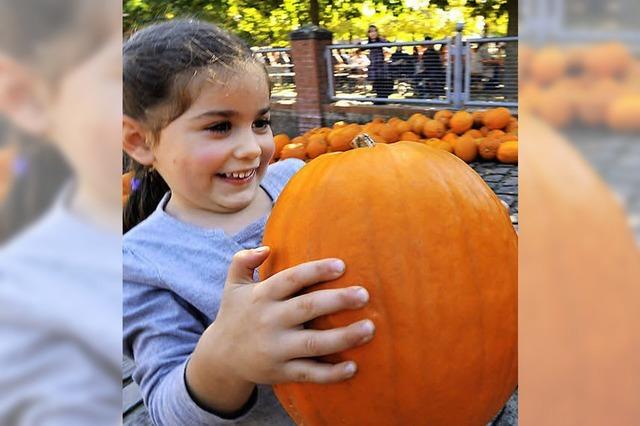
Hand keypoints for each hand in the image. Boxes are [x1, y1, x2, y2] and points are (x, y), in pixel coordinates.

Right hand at [186, 247, 373, 412]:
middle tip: (364, 294)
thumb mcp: (232, 285)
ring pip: (313, 343)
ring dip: (343, 337)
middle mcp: (269, 321)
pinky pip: (309, 373)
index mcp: (262, 296)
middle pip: (307, 308)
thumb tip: (266, 247)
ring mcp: (276, 349)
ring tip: (370, 328)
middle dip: (337, 301)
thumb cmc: (235, 314)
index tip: (342, 265)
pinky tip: (353, 367)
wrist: (220, 358)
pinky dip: (331, 373)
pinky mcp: (281, 372)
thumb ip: (243, 260)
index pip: (291, 279)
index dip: (316, 271)